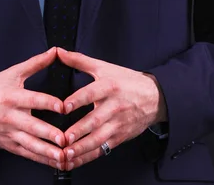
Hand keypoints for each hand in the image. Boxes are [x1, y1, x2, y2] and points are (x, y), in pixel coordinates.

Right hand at [0, 47, 65, 167]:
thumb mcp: (12, 73)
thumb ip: (36, 63)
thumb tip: (56, 51)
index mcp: (13, 96)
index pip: (33, 99)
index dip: (48, 103)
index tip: (63, 107)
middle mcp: (11, 116)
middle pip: (32, 126)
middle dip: (49, 134)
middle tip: (65, 140)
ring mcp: (9, 133)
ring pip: (30, 144)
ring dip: (47, 152)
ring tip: (62, 157)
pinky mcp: (8, 145)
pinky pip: (26, 153)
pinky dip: (40, 159)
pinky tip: (53, 162)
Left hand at [57, 48, 166, 170]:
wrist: (154, 97)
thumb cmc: (127, 81)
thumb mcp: (104, 67)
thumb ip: (79, 60)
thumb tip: (58, 52)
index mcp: (109, 86)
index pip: (92, 93)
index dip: (78, 99)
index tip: (64, 107)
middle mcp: (114, 106)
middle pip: (95, 119)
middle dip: (79, 130)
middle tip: (64, 138)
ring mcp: (118, 124)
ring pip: (99, 138)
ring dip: (82, 148)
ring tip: (67, 153)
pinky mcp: (120, 137)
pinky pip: (103, 149)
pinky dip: (89, 156)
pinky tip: (75, 160)